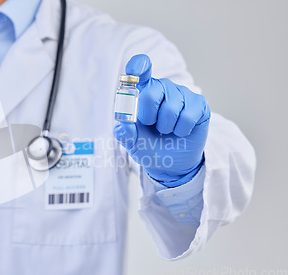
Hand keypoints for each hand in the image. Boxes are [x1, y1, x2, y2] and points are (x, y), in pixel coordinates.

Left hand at [113, 54, 209, 186]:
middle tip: (152, 126)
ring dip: (166, 127)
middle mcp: (162, 87)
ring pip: (170, 109)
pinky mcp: (198, 103)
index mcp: (143, 90)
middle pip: (151, 94)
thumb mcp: (133, 142)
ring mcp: (181, 93)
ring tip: (167, 130)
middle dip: (148, 117)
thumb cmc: (150, 146)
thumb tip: (122, 126)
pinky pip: (188, 116)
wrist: (172, 162)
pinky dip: (181, 130)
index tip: (134, 72)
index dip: (137, 66)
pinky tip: (181, 131)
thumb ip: (125, 133)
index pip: (140, 69)